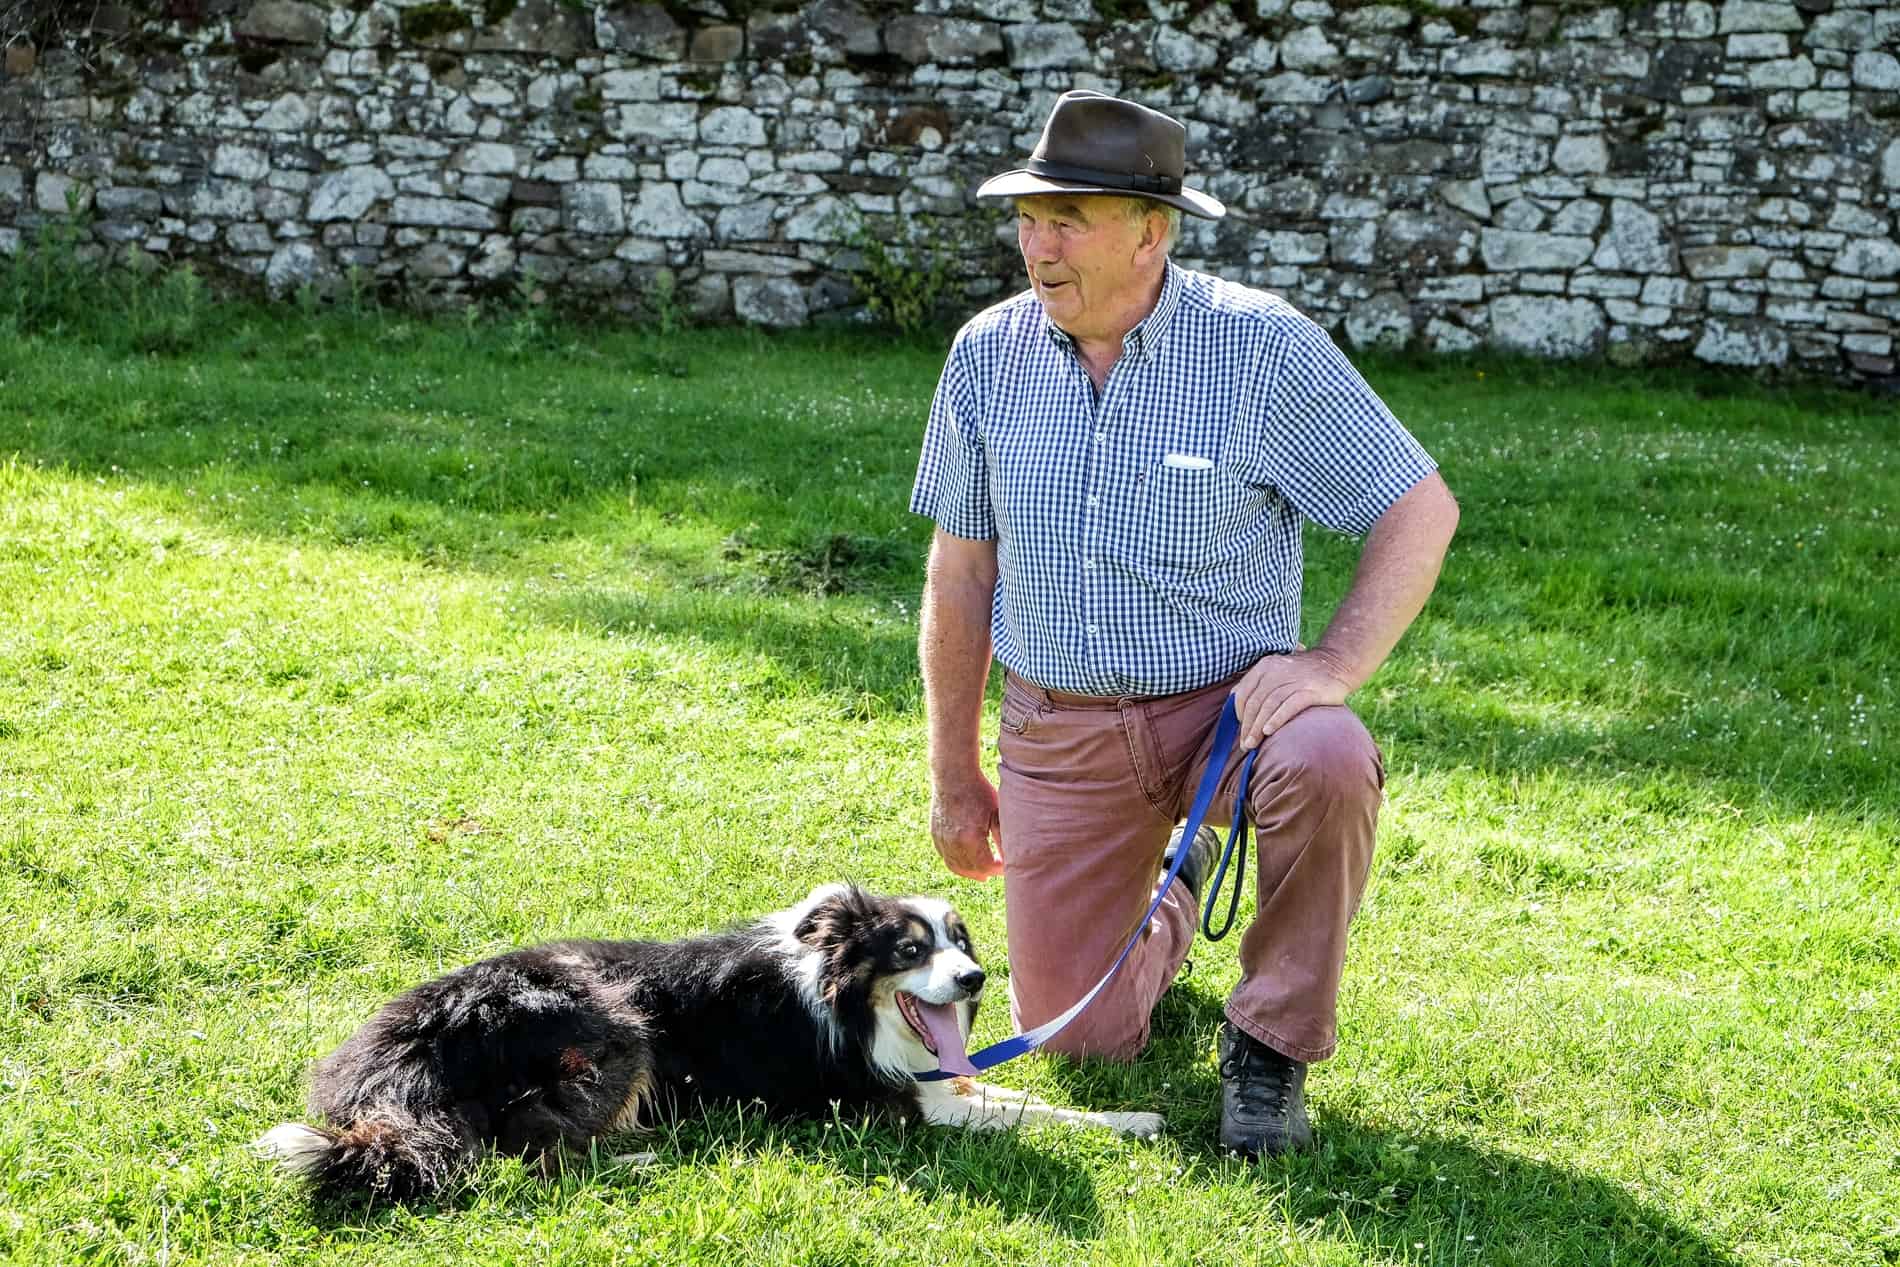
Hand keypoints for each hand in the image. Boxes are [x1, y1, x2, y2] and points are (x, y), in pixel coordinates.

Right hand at [929, 772, 1003, 879]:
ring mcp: (942, 840)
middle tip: (998, 870)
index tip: (1008, 865)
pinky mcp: (935, 836)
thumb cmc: (978, 791)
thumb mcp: (996, 813)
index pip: (987, 866)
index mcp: (971, 838)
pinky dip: (957, 865)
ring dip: (971, 873)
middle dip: (987, 872)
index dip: (999, 869)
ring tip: (983, 874)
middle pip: (972, 870)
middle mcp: (954, 843)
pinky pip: (946, 858)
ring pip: (957, 867)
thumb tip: (1011, 857)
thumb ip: (1002, 838)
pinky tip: (967, 864)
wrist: (953, 775)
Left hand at [1233, 648, 1354, 749]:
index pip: (1243, 693)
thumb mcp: (1276, 670)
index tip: (1240, 729)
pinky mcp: (1310, 690)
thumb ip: (1256, 682)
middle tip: (1245, 744)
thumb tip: (1233, 698)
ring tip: (1252, 744)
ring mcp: (1294, 680)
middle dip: (1247, 726)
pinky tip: (1269, 731)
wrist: (1336, 663)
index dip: (1238, 713)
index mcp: (1265, 666)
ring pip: (1269, 705)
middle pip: (1255, 702)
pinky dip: (1276, 719)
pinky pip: (1289, 706)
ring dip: (1258, 727)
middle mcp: (1277, 671)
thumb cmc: (1302, 672)